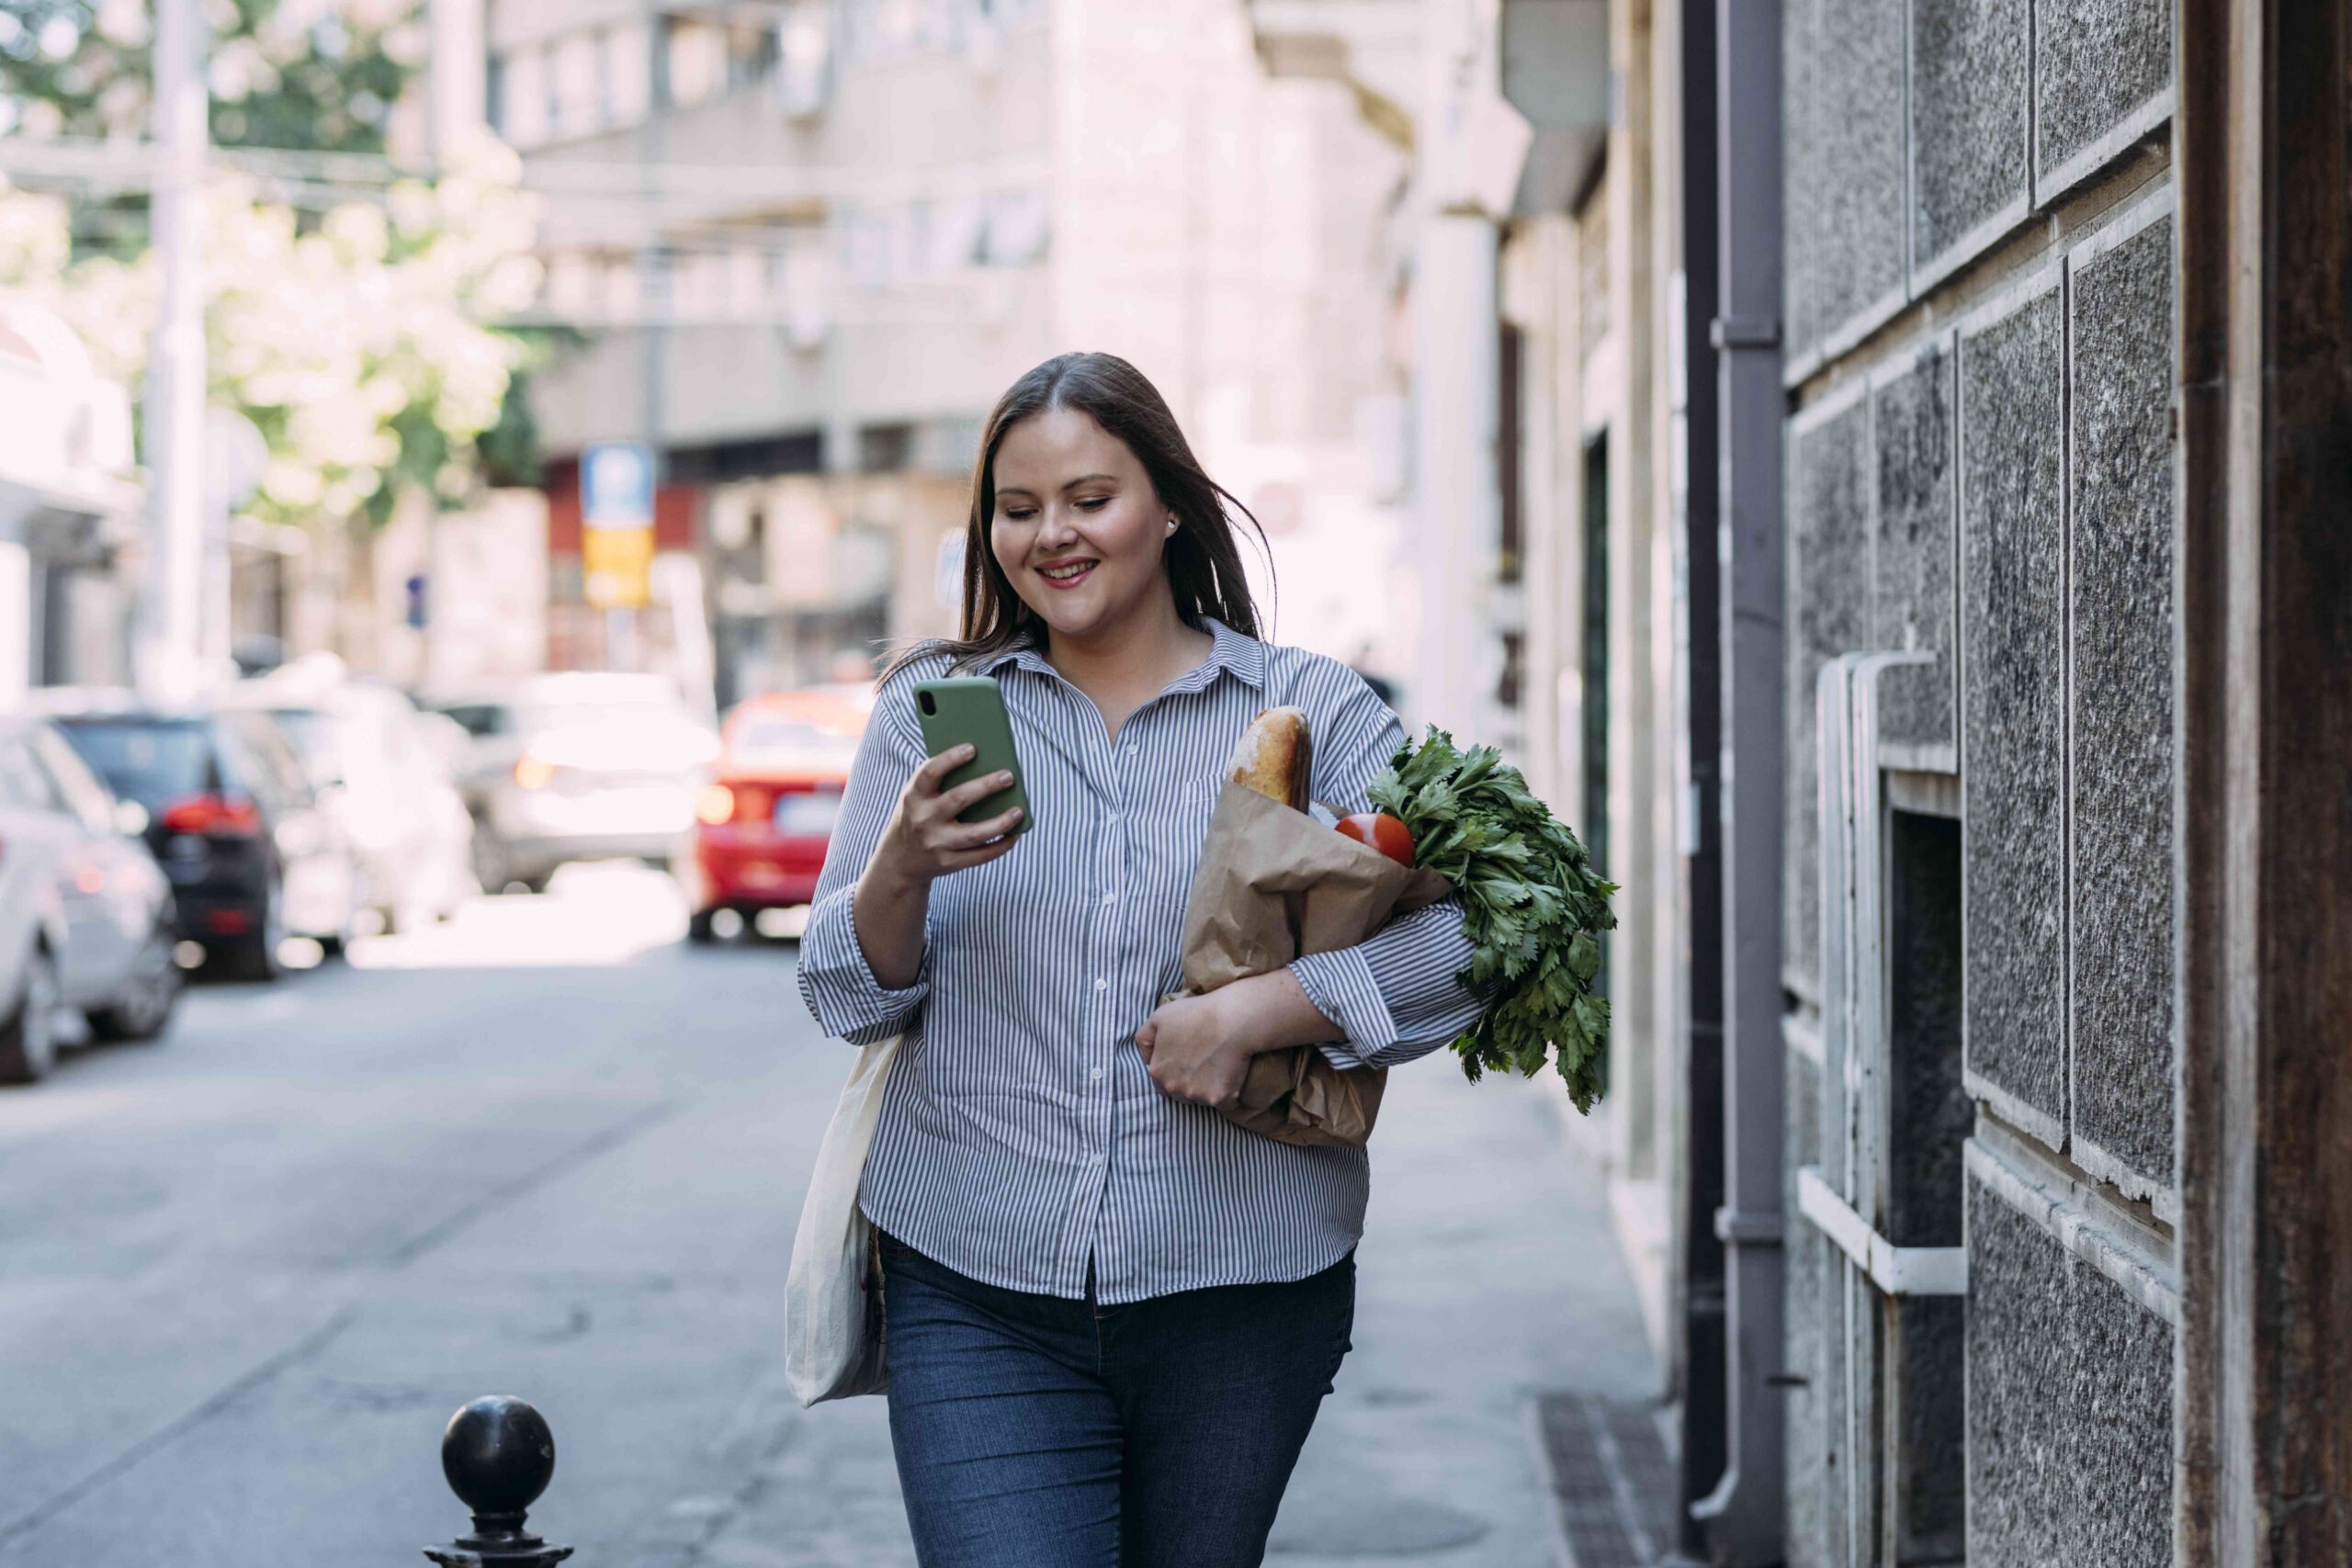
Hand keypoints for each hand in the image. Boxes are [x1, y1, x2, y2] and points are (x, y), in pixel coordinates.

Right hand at [871, 744, 1024, 886]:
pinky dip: (1001, 846)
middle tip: (1009, 775)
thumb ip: (941, 781)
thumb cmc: (919, 815)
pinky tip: (1015, 834)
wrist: (900, 859)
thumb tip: (986, 764)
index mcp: (913, 797)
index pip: (929, 773)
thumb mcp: (917, 797)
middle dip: (986, 786)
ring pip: (974, 833)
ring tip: (1019, 811)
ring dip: (1001, 822)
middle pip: (958, 800)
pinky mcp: (948, 863)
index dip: (950, 759)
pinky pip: (980, 856)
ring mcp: (936, 844)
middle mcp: (923, 820)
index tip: (972, 748)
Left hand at [1136, 989, 1263, 1110]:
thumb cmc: (1196, 1014)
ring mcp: (1199, 1096)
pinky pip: (1224, 1104)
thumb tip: (1147, 1060)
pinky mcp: (1222, 1099)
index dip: (1174, 1073)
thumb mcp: (1159, 1017)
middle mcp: (1175, 1088)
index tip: (1187, 1060)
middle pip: (1181, 1094)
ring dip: (1208, 1089)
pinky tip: (1231, 1074)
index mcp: (1158, 1072)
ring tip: (1218, 1064)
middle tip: (1203, 1061)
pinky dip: (1228, 1094)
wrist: (1232, 1018)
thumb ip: (1145, 1039)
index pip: (1161, 1084)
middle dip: (1189, 1083)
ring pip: (1201, 1099)